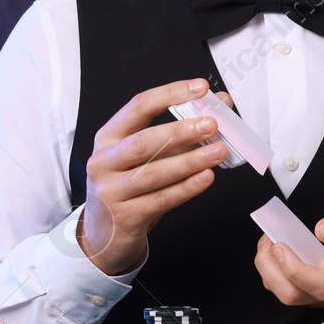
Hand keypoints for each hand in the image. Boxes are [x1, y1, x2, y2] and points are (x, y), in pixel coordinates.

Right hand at [79, 78, 234, 274]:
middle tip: (212, 124)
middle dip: (181, 130)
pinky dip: (186, 188)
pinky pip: (160, 200)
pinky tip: (206, 178)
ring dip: (190, 160)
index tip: (201, 88)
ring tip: (218, 151)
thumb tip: (219, 106)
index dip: (171, 94)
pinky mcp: (125, 216)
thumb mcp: (146, 157)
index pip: (139, 106)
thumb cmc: (129, 187)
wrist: (104, 235)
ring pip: (154, 172)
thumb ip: (180, 133)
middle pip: (144, 141)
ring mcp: (111, 190)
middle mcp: (104, 161)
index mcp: (108, 137)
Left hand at [253, 192, 323, 307]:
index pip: (322, 285)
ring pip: (287, 294)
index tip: (280, 246)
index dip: (295, 271)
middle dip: (270, 269)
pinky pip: (288, 288)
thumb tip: (323, 230)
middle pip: (294, 295)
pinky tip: (278, 248)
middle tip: (269, 238)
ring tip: (270, 240)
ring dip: (269, 269)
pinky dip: (274, 270)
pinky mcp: (317, 291)